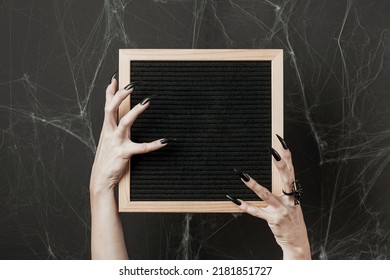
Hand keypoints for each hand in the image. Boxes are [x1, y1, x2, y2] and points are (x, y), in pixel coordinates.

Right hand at [90, 77, 165, 194]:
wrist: (100, 179)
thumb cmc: (107, 159)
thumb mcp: (107, 140)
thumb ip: (113, 128)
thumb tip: (118, 119)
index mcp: (106, 129)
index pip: (107, 105)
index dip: (110, 91)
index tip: (115, 78)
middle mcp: (109, 133)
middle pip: (111, 109)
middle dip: (120, 95)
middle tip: (131, 85)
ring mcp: (116, 142)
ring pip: (124, 122)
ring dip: (135, 111)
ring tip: (146, 102)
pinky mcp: (124, 153)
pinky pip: (141, 147)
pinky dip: (153, 144)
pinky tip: (164, 141)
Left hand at [229, 136, 310, 259]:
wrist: (297, 241)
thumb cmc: (292, 218)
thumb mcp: (292, 201)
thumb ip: (285, 187)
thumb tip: (281, 169)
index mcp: (293, 193)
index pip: (291, 169)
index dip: (287, 155)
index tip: (281, 141)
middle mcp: (289, 200)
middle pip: (286, 178)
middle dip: (280, 164)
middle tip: (272, 151)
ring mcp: (281, 210)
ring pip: (267, 195)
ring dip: (254, 185)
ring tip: (243, 175)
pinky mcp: (273, 220)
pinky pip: (257, 212)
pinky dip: (245, 206)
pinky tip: (235, 200)